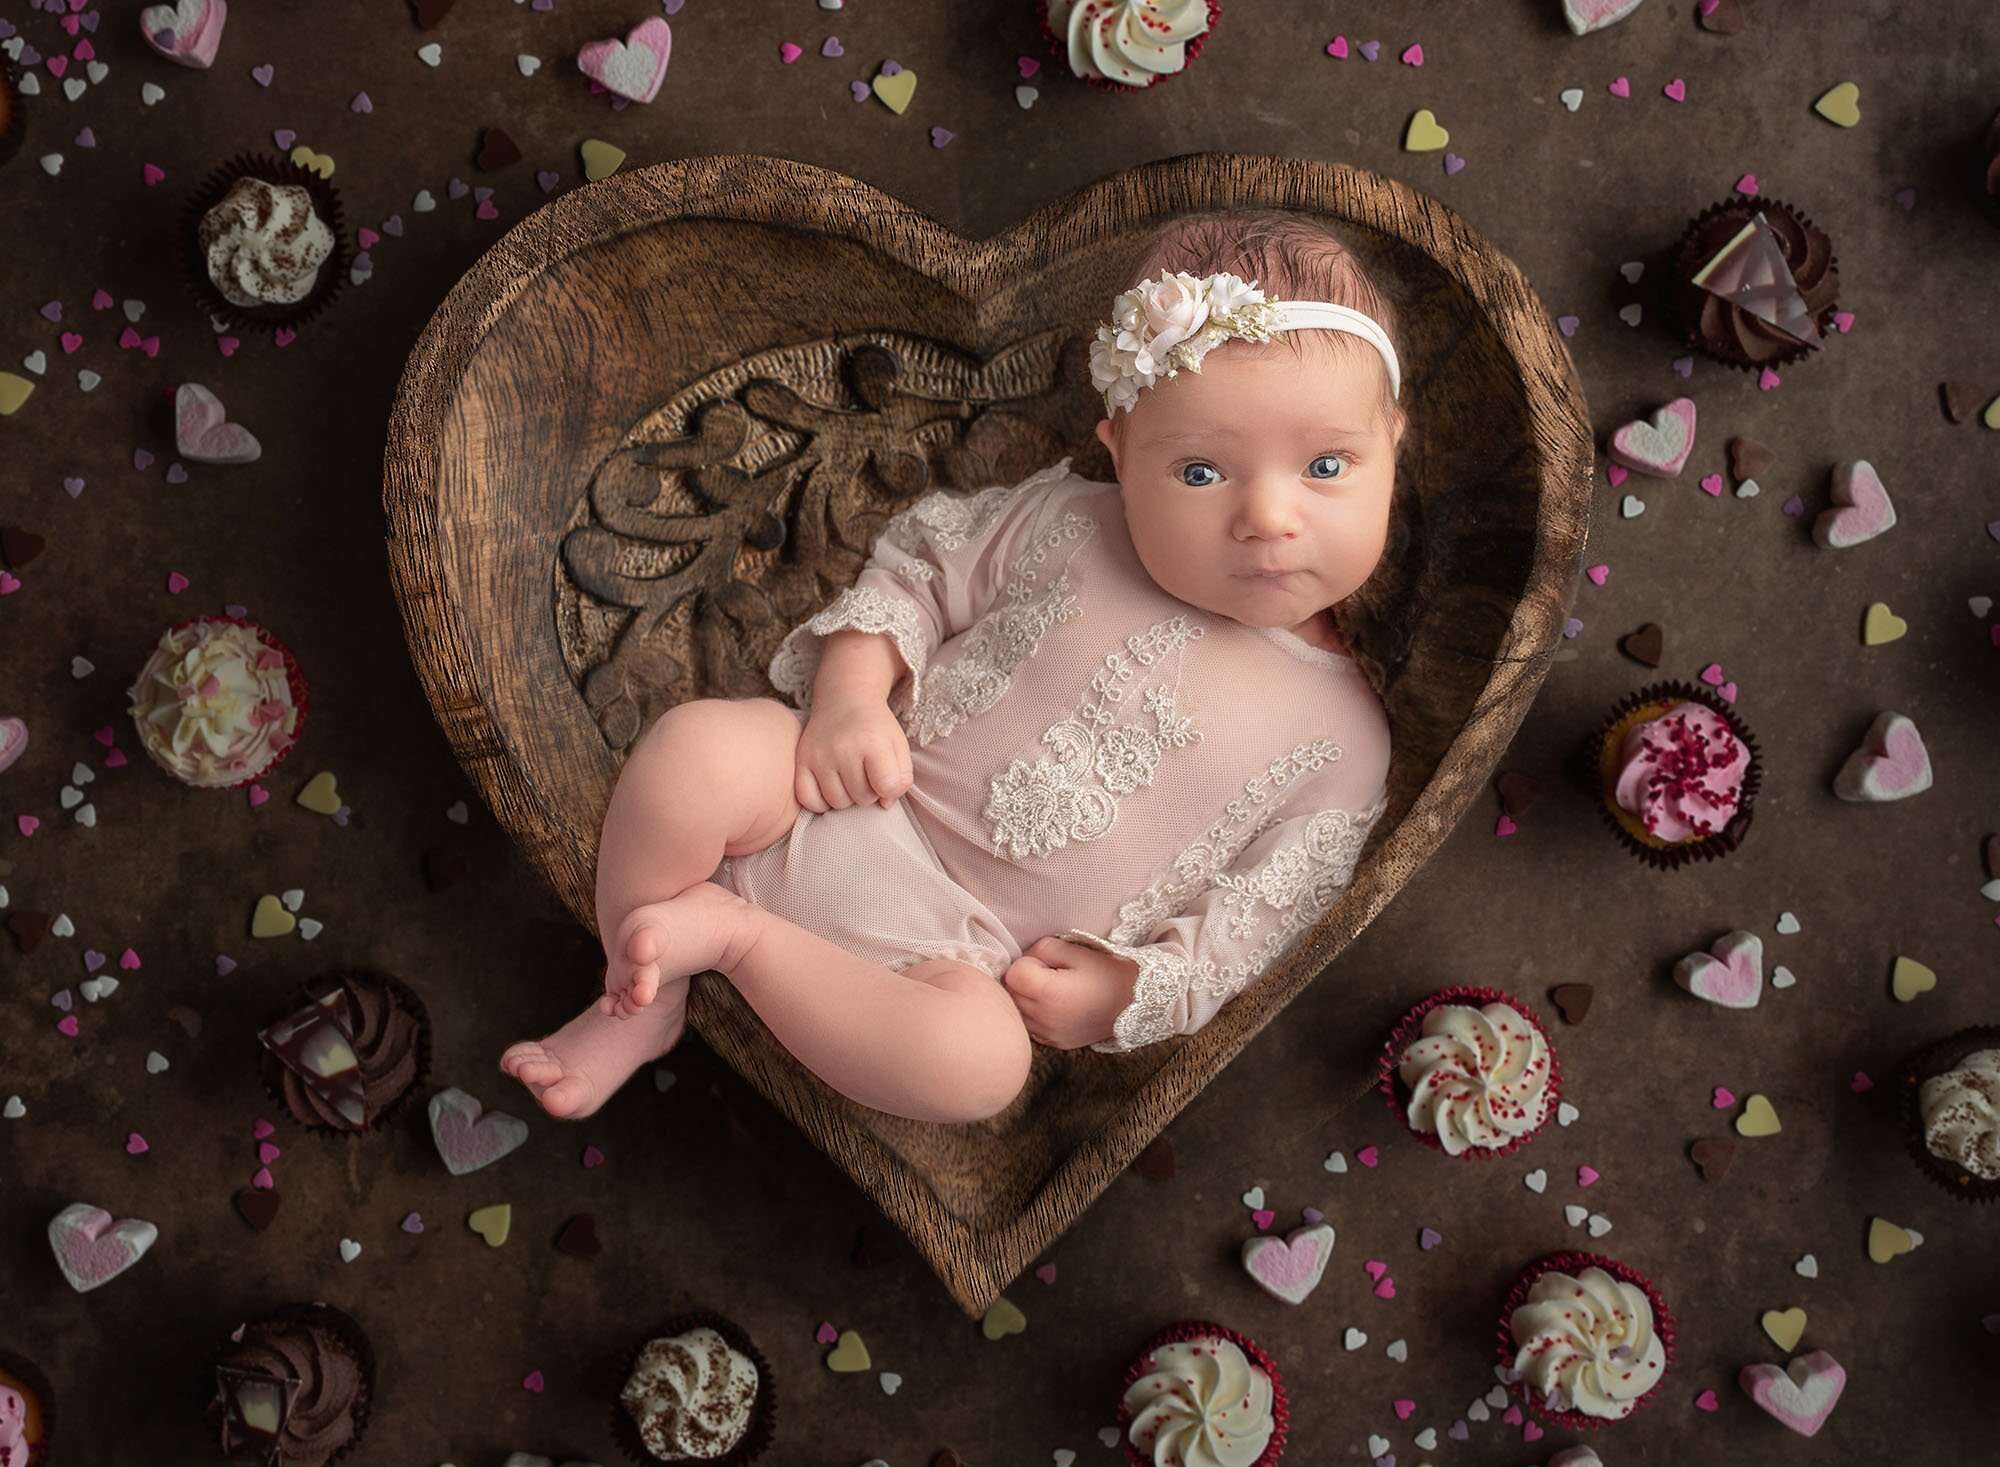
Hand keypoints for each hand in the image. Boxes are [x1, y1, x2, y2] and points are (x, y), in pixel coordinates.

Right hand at [796, 696, 911, 811]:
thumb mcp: (899, 746)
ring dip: (847, 797)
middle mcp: (843, 748)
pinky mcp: (802, 760)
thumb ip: (901, 778)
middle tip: (866, 773)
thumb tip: (884, 804)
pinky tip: (830, 786)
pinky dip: (821, 801)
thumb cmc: (875, 728)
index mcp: (873, 741)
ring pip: (837, 802)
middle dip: (869, 791)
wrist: (844, 700)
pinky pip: (809, 800)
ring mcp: (819, 755)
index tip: (886, 775)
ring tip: (849, 778)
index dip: (891, 788)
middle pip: (862, 798)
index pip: (887, 787)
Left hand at [1003, 935, 1140, 1050]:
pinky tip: (1056, 1006)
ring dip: (1027, 998)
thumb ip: (1044, 948)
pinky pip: (1030, 1026)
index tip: (1049, 962)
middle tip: (1051, 972)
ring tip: (1053, 990)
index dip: (1028, 961)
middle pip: (1011, 993)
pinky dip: (1035, 1015)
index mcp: (1048, 994)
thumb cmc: (1110, 974)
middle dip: (1024, 979)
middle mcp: (1043, 1020)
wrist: (1138, 1004)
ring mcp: (1048, 1036)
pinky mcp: (1055, 1044)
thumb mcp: (1078, 951)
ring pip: (1018, 1011)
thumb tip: (1028, 957)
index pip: (1013, 973)